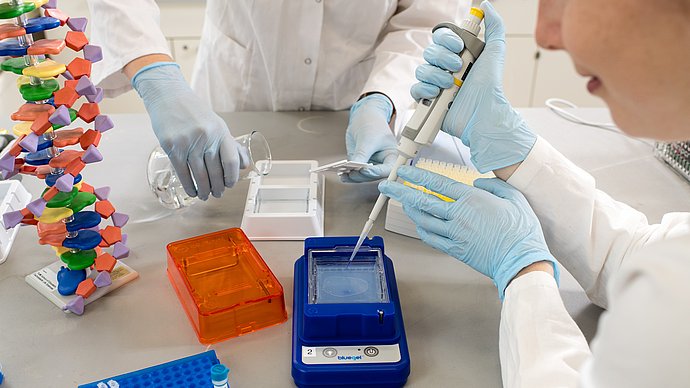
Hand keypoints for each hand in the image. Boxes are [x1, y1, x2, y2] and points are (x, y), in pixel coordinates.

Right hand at [132, 63, 245, 199]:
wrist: (169, 96)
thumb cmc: (194, 112)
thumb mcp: (217, 124)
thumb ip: (230, 145)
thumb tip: (243, 165)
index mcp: (220, 131)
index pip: (231, 160)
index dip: (232, 177)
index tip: (230, 185)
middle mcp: (206, 137)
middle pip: (215, 171)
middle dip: (217, 187)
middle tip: (217, 194)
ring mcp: (188, 142)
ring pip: (199, 175)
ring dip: (203, 190)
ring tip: (204, 195)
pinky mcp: (172, 146)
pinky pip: (182, 172)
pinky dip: (188, 185)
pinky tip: (191, 191)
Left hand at [342, 94, 397, 182]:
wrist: (364, 117)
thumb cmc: (372, 125)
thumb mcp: (368, 138)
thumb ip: (362, 153)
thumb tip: (355, 166)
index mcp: (391, 156)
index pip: (387, 169)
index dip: (376, 172)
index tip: (365, 170)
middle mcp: (381, 163)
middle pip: (373, 175)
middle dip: (362, 175)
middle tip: (352, 172)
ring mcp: (370, 164)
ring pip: (363, 176)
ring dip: (353, 176)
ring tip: (344, 174)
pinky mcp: (359, 163)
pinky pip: (354, 172)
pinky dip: (348, 174)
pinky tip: (341, 174)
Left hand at [378, 166, 557, 298]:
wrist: (521, 262)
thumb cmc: (521, 232)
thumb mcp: (514, 197)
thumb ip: (494, 185)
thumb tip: (479, 182)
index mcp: (472, 200)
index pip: (437, 184)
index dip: (417, 176)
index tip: (405, 172)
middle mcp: (458, 216)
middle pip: (422, 201)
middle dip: (401, 191)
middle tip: (388, 185)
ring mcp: (454, 234)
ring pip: (423, 220)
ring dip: (410, 209)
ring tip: (402, 201)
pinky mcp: (455, 250)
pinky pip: (430, 237)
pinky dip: (421, 228)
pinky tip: (419, 223)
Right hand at [410, 1, 535, 173]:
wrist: (483, 113)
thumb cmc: (490, 86)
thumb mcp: (495, 52)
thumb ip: (494, 27)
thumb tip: (486, 6)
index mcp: (457, 54)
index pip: (440, 37)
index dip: (446, 39)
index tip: (458, 46)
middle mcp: (444, 68)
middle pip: (429, 52)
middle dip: (443, 58)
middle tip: (457, 67)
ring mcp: (434, 84)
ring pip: (421, 70)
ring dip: (435, 75)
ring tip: (450, 84)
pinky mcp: (427, 101)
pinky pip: (415, 89)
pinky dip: (425, 89)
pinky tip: (437, 94)